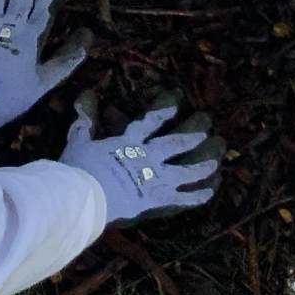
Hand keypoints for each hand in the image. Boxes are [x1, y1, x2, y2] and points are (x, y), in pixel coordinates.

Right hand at [61, 91, 222, 226]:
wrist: (86, 197)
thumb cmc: (79, 169)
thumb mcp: (78, 142)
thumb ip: (84, 122)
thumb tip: (85, 94)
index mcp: (128, 143)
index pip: (149, 123)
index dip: (163, 112)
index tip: (176, 103)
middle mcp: (148, 157)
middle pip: (175, 144)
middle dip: (191, 135)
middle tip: (206, 127)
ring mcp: (157, 179)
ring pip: (186, 170)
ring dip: (202, 165)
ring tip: (215, 161)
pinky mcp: (159, 200)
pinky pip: (183, 198)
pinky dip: (197, 196)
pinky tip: (210, 192)